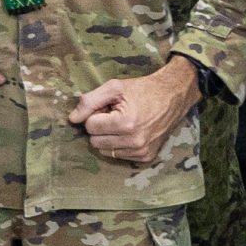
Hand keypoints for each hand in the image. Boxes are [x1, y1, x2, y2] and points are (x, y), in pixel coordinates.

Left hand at [67, 55, 200, 165]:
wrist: (173, 96)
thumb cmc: (142, 90)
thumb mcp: (115, 87)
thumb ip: (90, 101)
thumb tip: (72, 119)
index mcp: (126, 123)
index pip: (90, 127)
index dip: (96, 115)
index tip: (108, 108)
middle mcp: (135, 141)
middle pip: (95, 142)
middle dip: (101, 128)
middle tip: (115, 115)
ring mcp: (141, 151)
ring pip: (105, 151)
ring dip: (109, 138)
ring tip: (123, 123)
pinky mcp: (146, 157)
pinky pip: (118, 156)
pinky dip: (120, 145)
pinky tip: (131, 132)